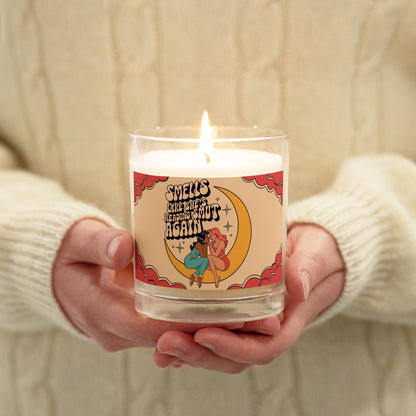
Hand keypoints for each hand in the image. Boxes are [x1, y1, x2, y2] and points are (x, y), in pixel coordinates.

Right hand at [52, 219, 244, 350]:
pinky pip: (169, 330)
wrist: (58, 273)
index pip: (153, 328)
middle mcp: (117, 331)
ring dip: (209, 329)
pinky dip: (195, 322)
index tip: (230, 315)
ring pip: (174, 338)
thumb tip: (124, 248)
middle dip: (212, 329)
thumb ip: (99, 243)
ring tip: (249, 312)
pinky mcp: (136, 325)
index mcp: (101, 312)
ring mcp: (127, 332)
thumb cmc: (69, 253)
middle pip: (171, 337)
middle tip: (254, 315)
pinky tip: (223, 308)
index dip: (192, 324)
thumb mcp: (78, 240)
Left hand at [153, 224, 344, 372]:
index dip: (233, 347)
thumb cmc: (315, 253)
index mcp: (287, 322)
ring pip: (218, 350)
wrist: (312, 253)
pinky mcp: (236, 316)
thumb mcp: (316, 254)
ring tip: (159, 345)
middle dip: (199, 354)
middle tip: (166, 342)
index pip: (261, 348)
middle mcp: (266, 330)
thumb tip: (298, 286)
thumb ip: (308, 268)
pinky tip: (164, 336)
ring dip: (188, 351)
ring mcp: (249, 326)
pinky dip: (189, 339)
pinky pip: (212, 333)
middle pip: (232, 356)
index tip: (205, 335)